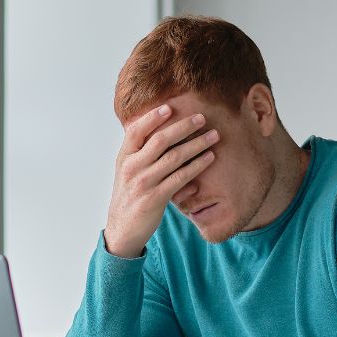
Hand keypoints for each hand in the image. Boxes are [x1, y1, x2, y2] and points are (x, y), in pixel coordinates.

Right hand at [104, 104, 218, 257]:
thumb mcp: (127, 171)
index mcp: (123, 157)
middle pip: (160, 140)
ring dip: (196, 144)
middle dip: (183, 127)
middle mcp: (131, 168)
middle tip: (202, 118)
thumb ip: (140, 152)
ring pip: (174, 157)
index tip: (171, 107)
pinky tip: (209, 158)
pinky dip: (197, 166)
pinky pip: (180, 177)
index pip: (136, 131)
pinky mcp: (155, 198)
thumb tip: (160, 129)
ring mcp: (143, 183)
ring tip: (213, 136)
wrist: (122, 229)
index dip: (153, 117)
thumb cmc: (129, 196)